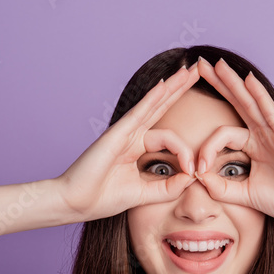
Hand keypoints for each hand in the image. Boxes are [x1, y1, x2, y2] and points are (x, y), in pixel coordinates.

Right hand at [54, 64, 199, 221]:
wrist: (76, 203)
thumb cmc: (103, 199)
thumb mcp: (144, 195)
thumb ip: (168, 188)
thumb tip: (192, 178)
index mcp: (138, 149)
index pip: (170, 140)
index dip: (186, 154)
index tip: (193, 173)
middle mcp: (132, 136)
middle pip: (162, 107)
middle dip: (181, 90)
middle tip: (197, 70)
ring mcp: (125, 132)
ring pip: (154, 104)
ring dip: (173, 87)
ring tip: (189, 70)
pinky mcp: (117, 134)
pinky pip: (138, 112)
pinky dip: (152, 98)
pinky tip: (165, 85)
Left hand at [193, 57, 273, 225]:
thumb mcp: (244, 194)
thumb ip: (220, 187)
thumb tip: (197, 177)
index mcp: (253, 146)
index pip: (222, 135)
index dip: (205, 149)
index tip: (197, 169)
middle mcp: (262, 134)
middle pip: (236, 103)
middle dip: (218, 84)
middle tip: (199, 65)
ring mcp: (273, 131)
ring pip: (248, 101)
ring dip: (232, 81)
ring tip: (216, 63)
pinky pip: (268, 110)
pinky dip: (258, 94)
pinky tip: (248, 78)